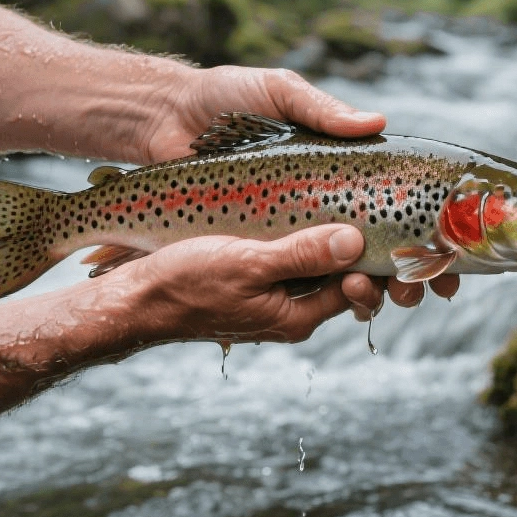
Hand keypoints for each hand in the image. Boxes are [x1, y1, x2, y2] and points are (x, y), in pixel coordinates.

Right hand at [111, 224, 379, 342]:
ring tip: (339, 199)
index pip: (359, 288)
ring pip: (319, 264)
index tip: (381, 223)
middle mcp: (292, 311)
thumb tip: (355, 241)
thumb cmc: (186, 285)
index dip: (377, 258)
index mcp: (298, 317)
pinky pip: (293, 256)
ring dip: (330, 235)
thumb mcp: (248, 263)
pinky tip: (303, 203)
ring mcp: (274, 296)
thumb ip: (303, 254)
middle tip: (368, 206)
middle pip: (345, 277)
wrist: (135, 298)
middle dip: (361, 247)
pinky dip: (303, 234)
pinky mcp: (256, 278)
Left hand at [135, 66, 458, 311]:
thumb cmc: (224, 98)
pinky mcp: (261, 245)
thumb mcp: (278, 92)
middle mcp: (325, 202)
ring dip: (379, 289)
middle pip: (385, 245)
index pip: (399, 201)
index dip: (434, 231)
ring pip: (349, 269)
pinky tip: (352, 300)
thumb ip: (321, 110)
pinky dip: (331, 293)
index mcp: (340, 165)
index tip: (456, 256)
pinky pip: (301, 277)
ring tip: (387, 295)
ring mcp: (294, 227)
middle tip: (423, 288)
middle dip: (414, 273)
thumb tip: (376, 123)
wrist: (162, 120)